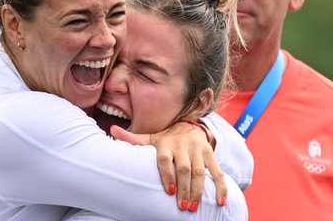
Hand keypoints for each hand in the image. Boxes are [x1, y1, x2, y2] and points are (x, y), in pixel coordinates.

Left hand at [110, 122, 226, 211]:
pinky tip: (220, 201)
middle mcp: (182, 146)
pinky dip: (221, 187)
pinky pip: (217, 171)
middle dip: (184, 188)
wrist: (188, 124)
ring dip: (199, 191)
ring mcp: (198, 150)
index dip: (167, 175)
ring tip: (194, 207)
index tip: (169, 191)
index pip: (165, 160)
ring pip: (200, 172)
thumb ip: (132, 139)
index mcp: (165, 144)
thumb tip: (111, 130)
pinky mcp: (210, 154)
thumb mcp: (149, 137)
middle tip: (182, 207)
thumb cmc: (165, 138)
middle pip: (184, 169)